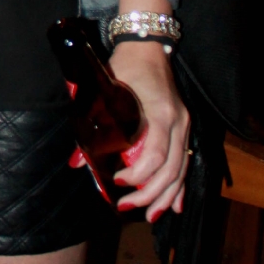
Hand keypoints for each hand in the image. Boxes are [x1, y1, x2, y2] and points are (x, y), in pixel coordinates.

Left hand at [109, 39, 189, 220]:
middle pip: (170, 169)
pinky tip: (175, 205)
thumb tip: (78, 161)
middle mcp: (177, 122)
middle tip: (126, 206)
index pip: (155, 155)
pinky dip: (179, 186)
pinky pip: (185, 163)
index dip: (138, 175)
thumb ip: (94, 124)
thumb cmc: (124, 68)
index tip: (118, 182)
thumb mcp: (106, 92)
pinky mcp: (184, 128)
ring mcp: (184, 126)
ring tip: (149, 215)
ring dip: (165, 196)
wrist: (147, 48)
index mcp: (160, 113)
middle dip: (149, 194)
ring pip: (180, 170)